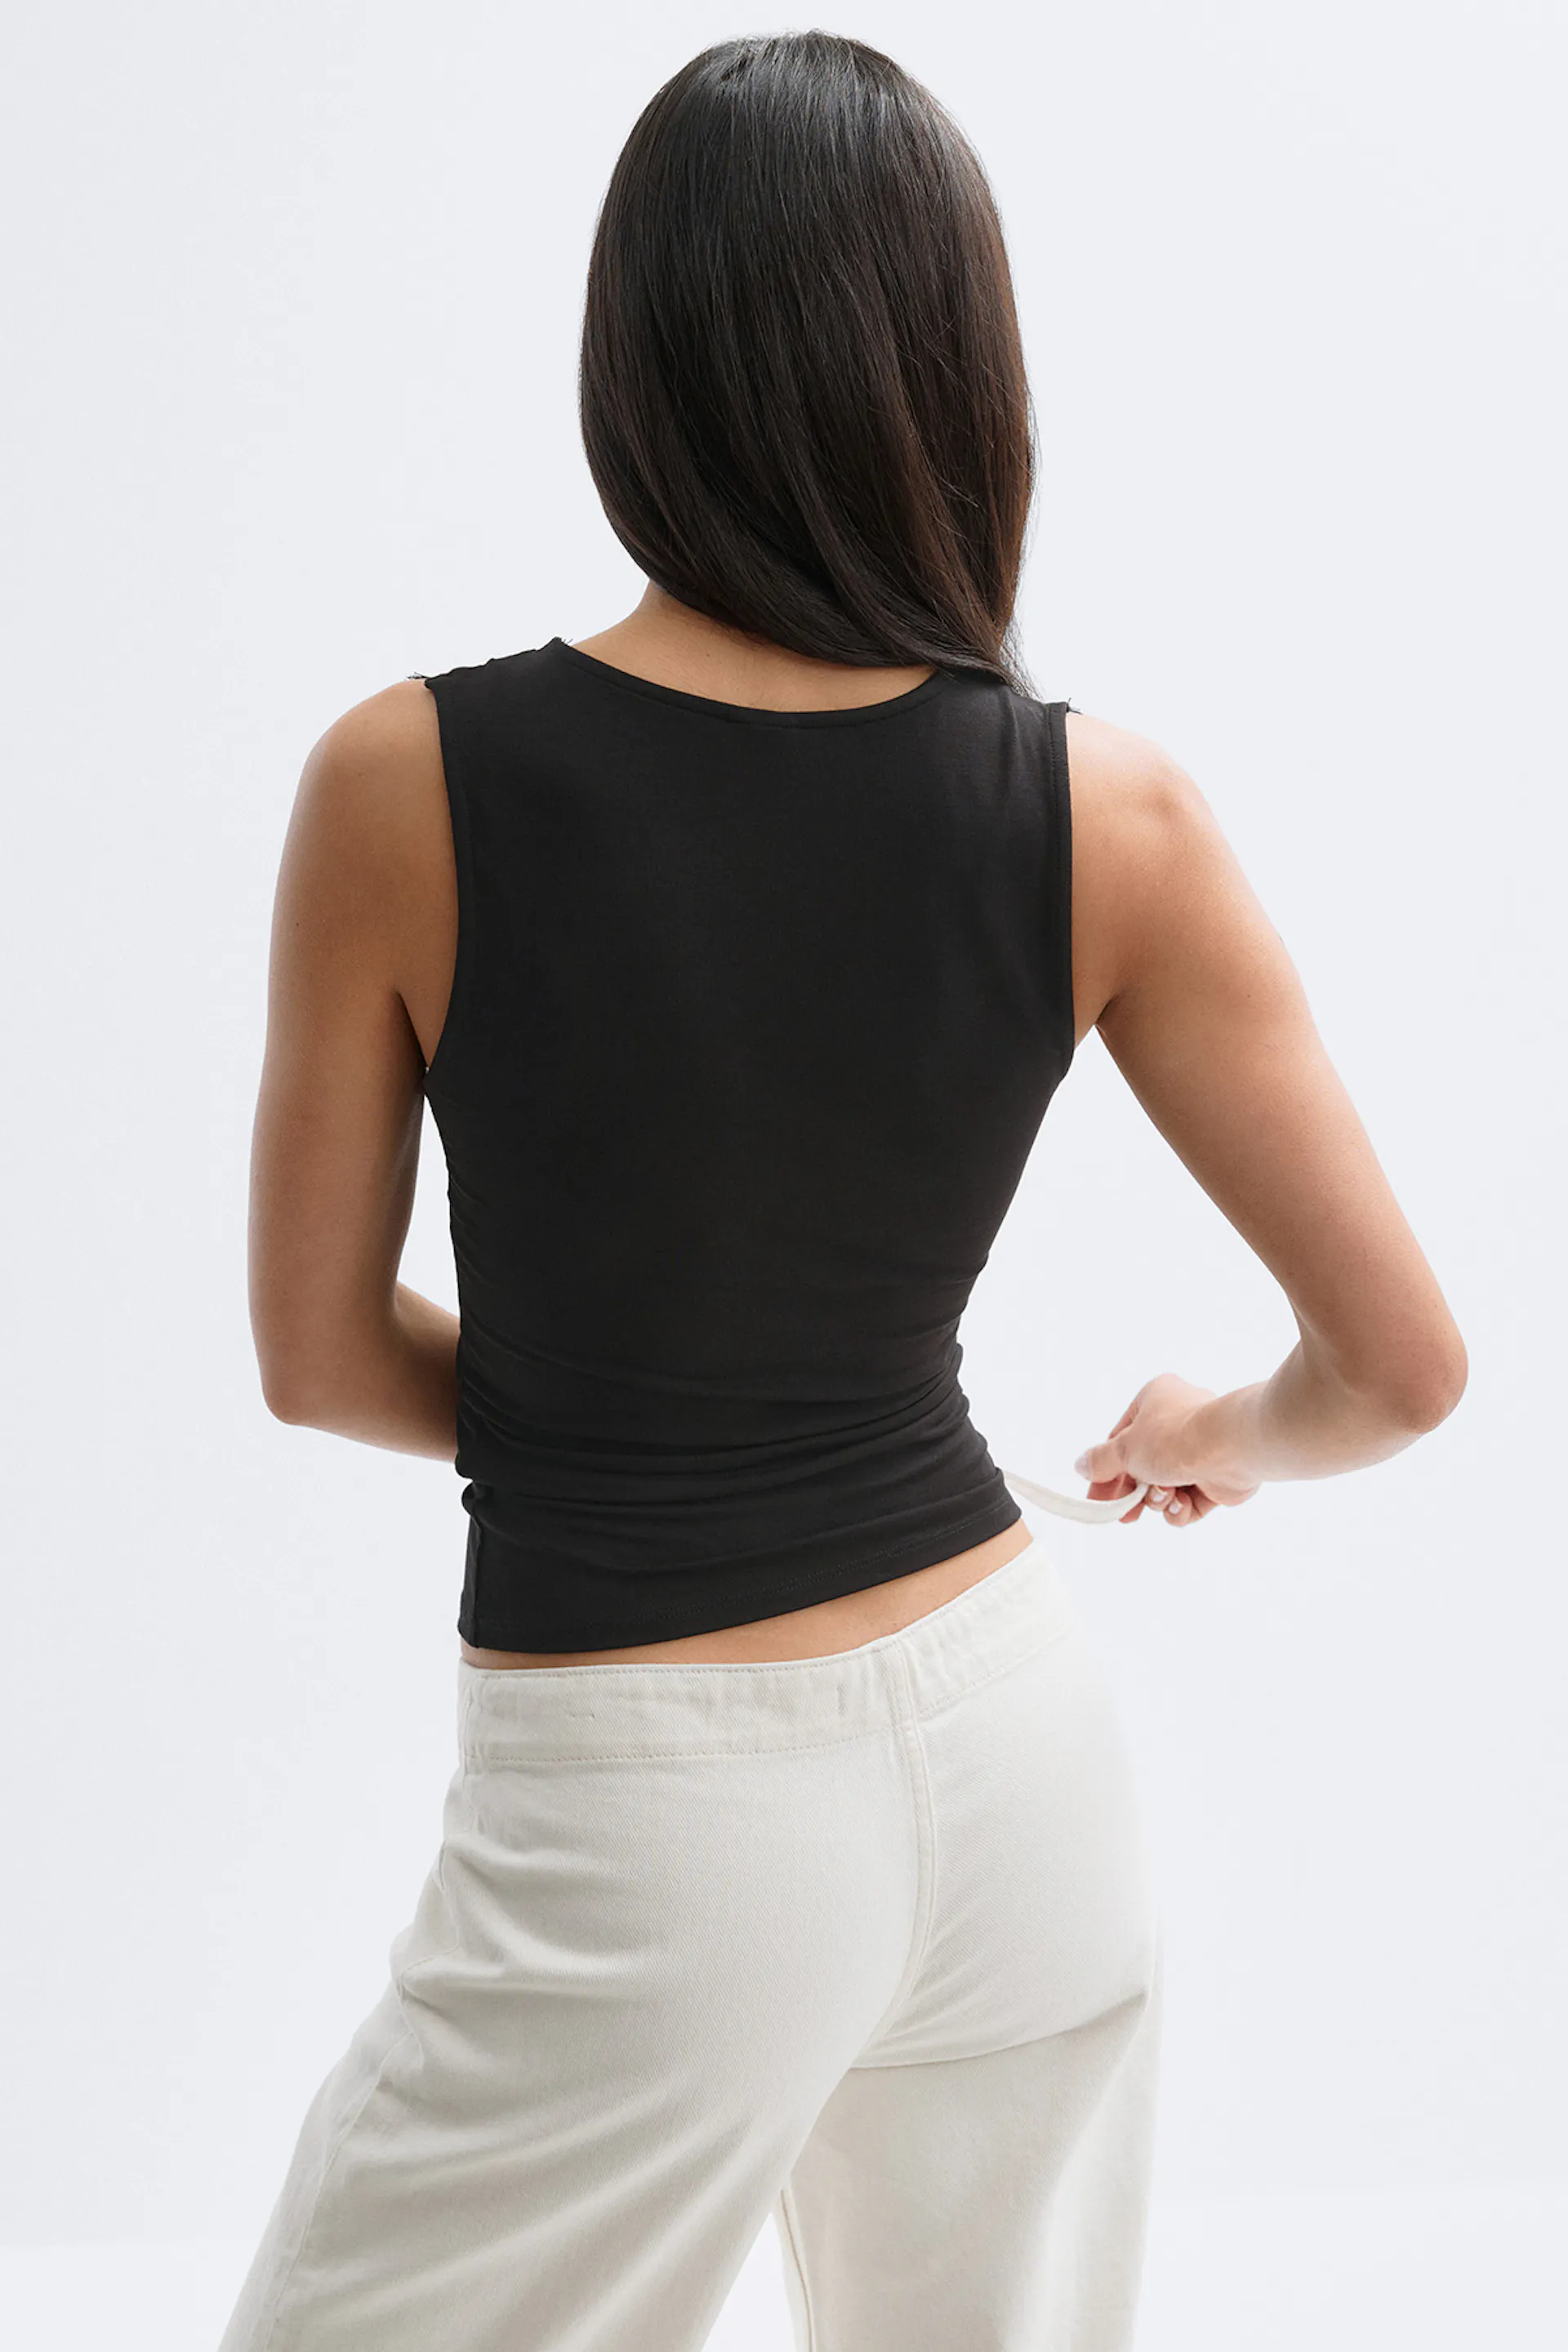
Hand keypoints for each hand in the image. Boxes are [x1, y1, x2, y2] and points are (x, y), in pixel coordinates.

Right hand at [1075, 1373, 1261, 1526]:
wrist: (1230, 1449)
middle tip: (1125, 1514)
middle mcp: (1178, 1420)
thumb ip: (1101, 1461)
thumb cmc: (1175, 1437)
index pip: (1122, 1439)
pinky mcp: (1218, 1477)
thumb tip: (1082, 1465)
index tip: (1096, 1497)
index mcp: (1155, 1399)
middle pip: (1144, 1466)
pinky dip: (1182, 1507)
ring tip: (1165, 1497)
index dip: (1106, 1471)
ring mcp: (1201, 1450)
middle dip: (1135, 1492)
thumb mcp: (1125, 1449)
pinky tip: (1182, 1505)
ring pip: (1167, 1486)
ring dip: (1160, 1499)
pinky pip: (1191, 1499)